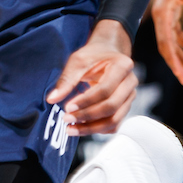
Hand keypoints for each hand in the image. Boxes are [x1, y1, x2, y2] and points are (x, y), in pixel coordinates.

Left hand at [47, 19, 137, 135]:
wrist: (108, 53)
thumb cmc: (93, 55)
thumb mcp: (78, 61)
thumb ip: (66, 80)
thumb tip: (52, 99)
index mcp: (122, 66)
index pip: (105, 89)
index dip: (86, 101)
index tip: (68, 107)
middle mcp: (130, 83)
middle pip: (112, 107)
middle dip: (87, 116)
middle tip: (67, 119)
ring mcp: (129, 97)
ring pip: (115, 120)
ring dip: (92, 128)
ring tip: (71, 129)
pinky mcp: (125, 107)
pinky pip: (114, 124)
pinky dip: (98, 129)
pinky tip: (81, 127)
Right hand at [151, 0, 182, 84]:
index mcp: (161, 13)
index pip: (165, 43)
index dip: (173, 61)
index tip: (182, 77)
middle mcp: (160, 16)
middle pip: (166, 45)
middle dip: (177, 64)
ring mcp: (165, 13)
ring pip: (172, 40)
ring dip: (182, 56)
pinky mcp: (171, 9)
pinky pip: (176, 31)